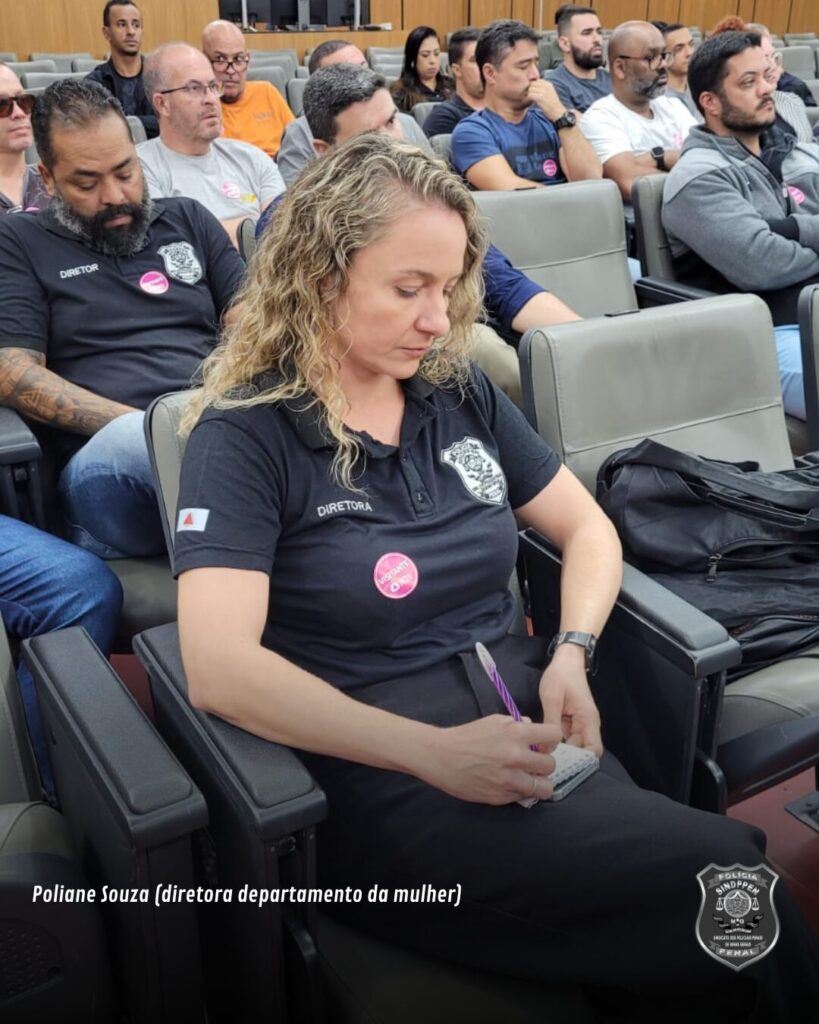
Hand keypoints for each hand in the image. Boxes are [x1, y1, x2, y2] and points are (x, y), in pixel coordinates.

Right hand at [416, 715, 560, 804]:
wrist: (441, 756)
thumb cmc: (467, 735)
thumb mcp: (495, 721)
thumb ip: (518, 725)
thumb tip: (535, 732)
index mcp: (516, 734)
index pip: (554, 735)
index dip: (551, 740)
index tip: (544, 744)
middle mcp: (517, 757)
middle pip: (551, 765)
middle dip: (544, 764)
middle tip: (533, 763)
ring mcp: (509, 780)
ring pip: (544, 788)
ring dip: (538, 783)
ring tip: (528, 778)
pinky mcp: (501, 797)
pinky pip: (523, 797)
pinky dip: (520, 792)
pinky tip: (509, 784)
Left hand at [527, 79, 567, 122]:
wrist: (558, 112)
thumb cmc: (553, 105)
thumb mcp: (550, 93)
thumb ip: (543, 88)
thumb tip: (533, 86)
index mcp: (549, 84)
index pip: (537, 80)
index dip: (533, 86)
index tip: (534, 92)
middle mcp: (546, 86)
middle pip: (532, 84)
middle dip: (530, 90)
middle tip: (531, 96)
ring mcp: (543, 92)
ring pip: (530, 89)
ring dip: (529, 94)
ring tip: (531, 100)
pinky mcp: (540, 98)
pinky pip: (530, 95)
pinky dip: (529, 99)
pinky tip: (531, 102)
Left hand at [539, 644, 602, 756]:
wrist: (566, 660)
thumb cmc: (561, 676)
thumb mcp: (552, 698)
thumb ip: (551, 724)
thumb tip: (547, 748)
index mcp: (588, 720)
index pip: (594, 750)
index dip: (582, 761)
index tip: (562, 764)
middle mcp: (587, 725)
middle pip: (581, 751)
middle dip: (566, 758)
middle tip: (544, 763)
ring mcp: (579, 723)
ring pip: (572, 745)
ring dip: (559, 750)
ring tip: (540, 755)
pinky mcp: (571, 721)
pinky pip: (565, 737)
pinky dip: (556, 741)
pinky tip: (541, 743)